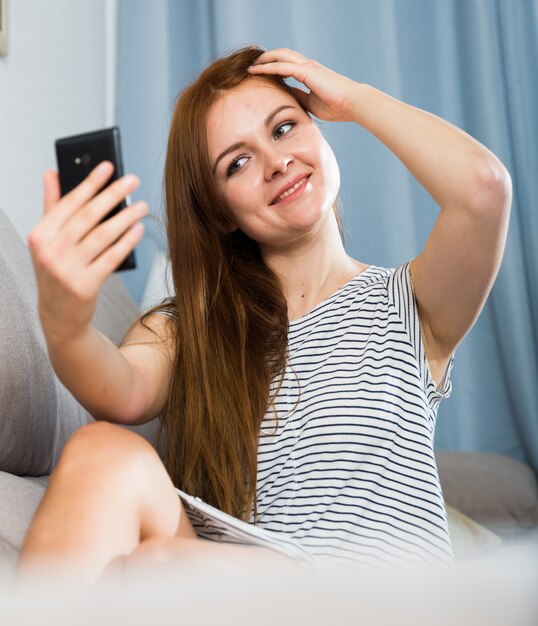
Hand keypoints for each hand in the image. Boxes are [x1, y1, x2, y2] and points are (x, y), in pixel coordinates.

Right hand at [28, 162, 146, 344]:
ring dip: (125, 218)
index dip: (90, 182)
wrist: (59, 315)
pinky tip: (138, 230)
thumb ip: (51, 206)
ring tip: (141, 206)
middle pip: (88, 216)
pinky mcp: (85, 286)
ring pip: (102, 236)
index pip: (69, 203)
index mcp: (40, 235)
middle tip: (133, 180)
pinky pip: (111, 258)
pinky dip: (126, 242)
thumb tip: (51, 172)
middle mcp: (50, 251)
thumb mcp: (47, 241)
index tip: (109, 166)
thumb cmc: (56, 272)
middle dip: (112, 195)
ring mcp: (66, 270)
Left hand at [247, 48, 359, 122]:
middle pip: (282, 55)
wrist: (352, 104)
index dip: (273, 66)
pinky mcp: (306, 71)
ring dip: (264, 59)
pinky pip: (282, 66)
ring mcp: (307, 66)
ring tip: (250, 66)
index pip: (287, 64)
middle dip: (266, 58)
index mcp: (310, 73)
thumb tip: (288, 96)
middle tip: (252, 65)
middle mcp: (307, 66)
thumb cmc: (337, 107)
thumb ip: (300, 97)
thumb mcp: (312, 104)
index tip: (261, 73)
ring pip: (280, 56)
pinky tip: (257, 70)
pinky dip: (268, 67)